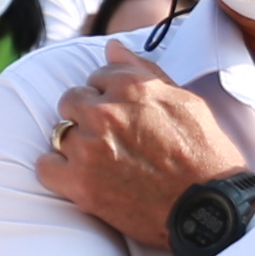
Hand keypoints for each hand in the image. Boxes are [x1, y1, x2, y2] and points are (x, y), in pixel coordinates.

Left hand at [32, 47, 232, 249]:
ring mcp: (89, 148)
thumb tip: (111, 47)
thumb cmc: (204, 154)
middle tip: (110, 136)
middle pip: (71, 99)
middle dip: (86, 114)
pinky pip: (45, 166)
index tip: (122, 113)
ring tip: (99, 158)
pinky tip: (79, 175)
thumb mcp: (185, 100)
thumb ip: (143, 70)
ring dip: (75, 141)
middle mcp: (104, 112)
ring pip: (58, 130)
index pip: (98, 75)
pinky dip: (58, 170)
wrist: (209, 208)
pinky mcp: (80, 183)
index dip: (109, 94)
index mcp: (131, 87)